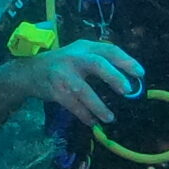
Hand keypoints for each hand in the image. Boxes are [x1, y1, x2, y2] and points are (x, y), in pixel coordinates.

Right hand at [22, 40, 144, 128]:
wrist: (29, 73)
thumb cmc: (62, 65)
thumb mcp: (79, 55)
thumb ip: (99, 63)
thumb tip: (128, 83)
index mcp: (84, 47)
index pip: (108, 49)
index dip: (126, 60)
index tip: (140, 73)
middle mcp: (74, 57)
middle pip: (97, 64)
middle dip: (113, 77)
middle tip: (127, 90)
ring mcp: (63, 74)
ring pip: (83, 90)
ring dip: (98, 106)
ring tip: (110, 117)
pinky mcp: (55, 90)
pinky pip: (73, 105)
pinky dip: (85, 115)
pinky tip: (93, 121)